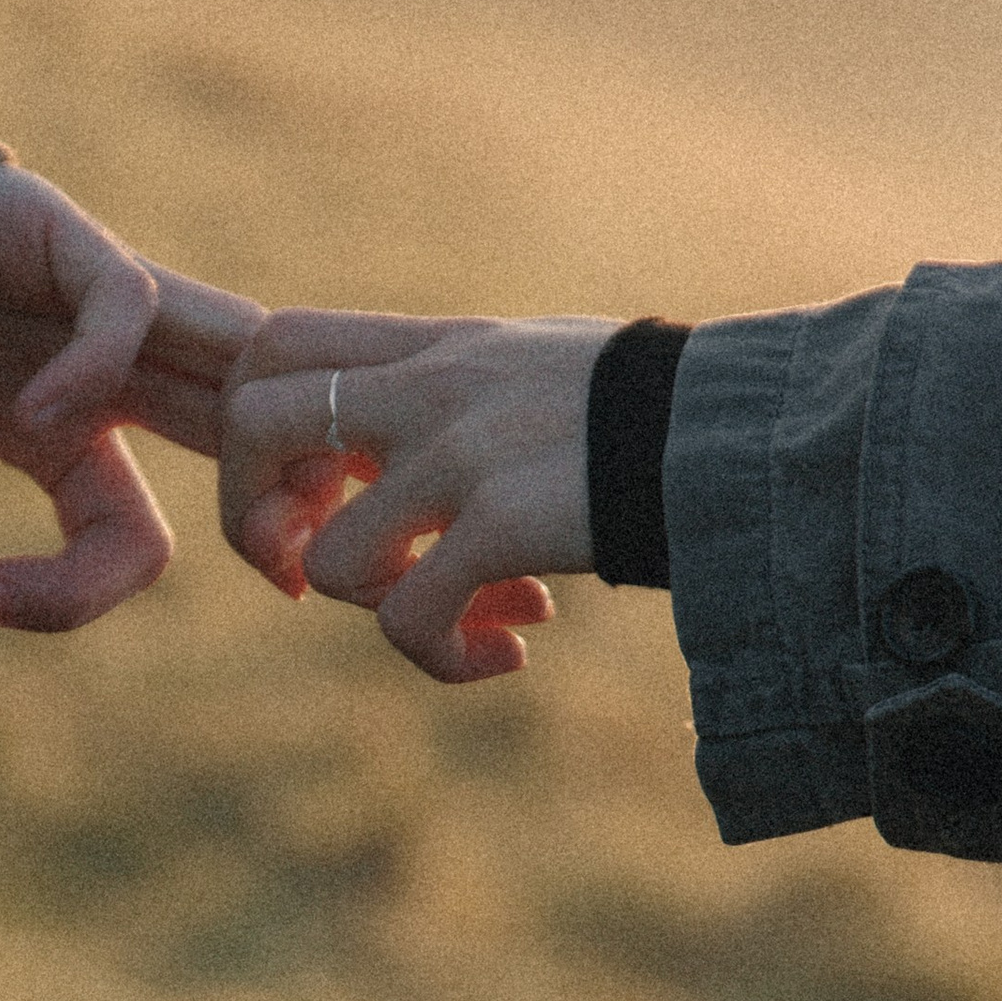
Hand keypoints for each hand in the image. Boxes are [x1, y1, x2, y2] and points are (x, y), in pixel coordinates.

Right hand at [0, 162, 259, 708]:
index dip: (81, 590)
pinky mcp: (58, 238)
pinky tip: (34, 410)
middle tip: (294, 576)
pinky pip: (124, 303)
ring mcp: (87, 302)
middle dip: (275, 509)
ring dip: (252, 432)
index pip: (132, 538)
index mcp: (60, 432)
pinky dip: (98, 360)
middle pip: (230, 443)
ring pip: (223, 361)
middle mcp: (97, 370)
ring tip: (252, 503)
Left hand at [219, 310, 613, 682]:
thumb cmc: (652, 415)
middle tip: (303, 573)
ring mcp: (462, 454)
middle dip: (254, 518)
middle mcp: (432, 387)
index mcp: (435, 346)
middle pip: (252, 419)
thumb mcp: (535, 370)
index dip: (254, 429)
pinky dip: (442, 659)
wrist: (749, 431)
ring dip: (380, 612)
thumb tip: (387, 467)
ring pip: (331, 558)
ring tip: (463, 621)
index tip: (309, 490)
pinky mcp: (504, 524)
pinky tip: (507, 658)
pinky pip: (410, 622)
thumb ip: (451, 395)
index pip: (276, 341)